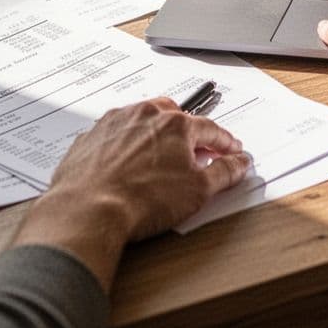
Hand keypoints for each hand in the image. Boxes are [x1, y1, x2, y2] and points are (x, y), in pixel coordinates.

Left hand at [12, 98, 250, 290]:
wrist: (88, 211)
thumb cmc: (140, 200)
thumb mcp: (197, 192)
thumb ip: (224, 173)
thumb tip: (238, 163)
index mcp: (175, 125)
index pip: (210, 129)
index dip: (224, 142)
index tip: (230, 150)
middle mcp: (144, 116)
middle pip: (175, 116)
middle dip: (188, 132)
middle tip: (195, 152)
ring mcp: (114, 124)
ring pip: (142, 120)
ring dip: (155, 134)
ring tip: (159, 157)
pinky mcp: (91, 137)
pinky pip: (115, 134)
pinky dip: (125, 144)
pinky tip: (126, 164)